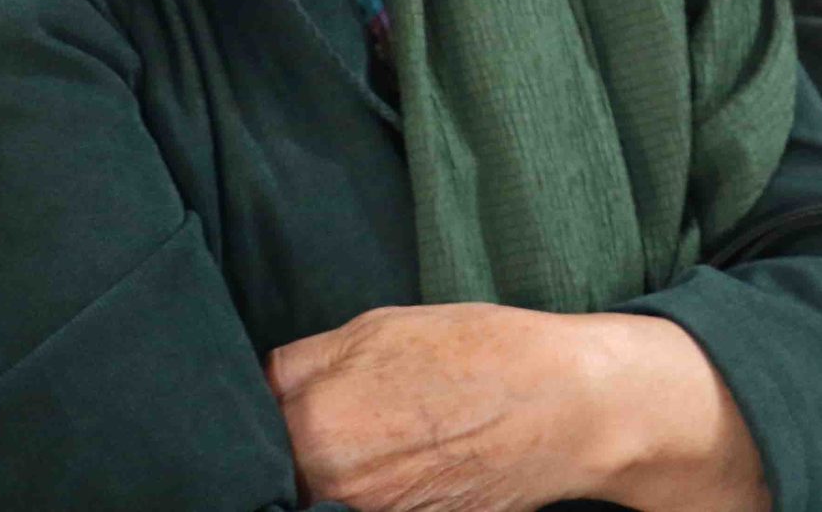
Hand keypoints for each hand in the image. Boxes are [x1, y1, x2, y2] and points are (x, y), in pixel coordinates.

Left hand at [270, 303, 767, 511]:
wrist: (570, 407)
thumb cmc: (484, 353)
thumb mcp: (381, 327)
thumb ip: (307, 362)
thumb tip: (264, 383)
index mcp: (314, 427)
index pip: (251, 424)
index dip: (265, 407)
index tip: (281, 397)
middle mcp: (334, 486)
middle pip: (284, 468)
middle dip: (298, 440)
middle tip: (340, 409)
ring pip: (326, 491)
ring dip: (337, 466)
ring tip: (386, 430)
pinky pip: (368, 506)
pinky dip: (376, 486)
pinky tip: (413, 455)